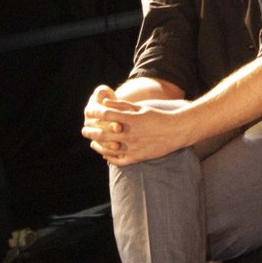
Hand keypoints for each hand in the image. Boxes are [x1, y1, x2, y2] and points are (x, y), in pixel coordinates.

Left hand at [82, 96, 196, 165]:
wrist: (177, 131)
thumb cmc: (158, 117)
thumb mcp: (141, 108)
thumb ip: (122, 106)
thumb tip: (105, 102)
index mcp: (131, 120)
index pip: (105, 115)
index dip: (94, 113)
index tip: (88, 113)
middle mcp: (131, 134)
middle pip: (103, 134)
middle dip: (90, 131)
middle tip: (84, 130)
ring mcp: (134, 147)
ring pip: (109, 149)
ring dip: (97, 145)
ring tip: (92, 142)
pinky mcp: (138, 157)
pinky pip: (119, 160)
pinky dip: (109, 157)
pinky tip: (104, 154)